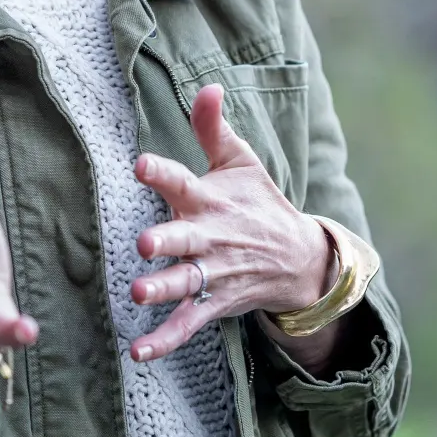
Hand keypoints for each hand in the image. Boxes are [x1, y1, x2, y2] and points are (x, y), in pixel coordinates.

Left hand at [127, 84, 330, 362]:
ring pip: (185, 283)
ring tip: (138, 292)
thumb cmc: (258, 203)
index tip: (141, 164)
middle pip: (186, 239)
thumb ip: (213, 128)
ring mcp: (212, 273)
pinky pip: (186, 325)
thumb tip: (208, 84)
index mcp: (211, 199)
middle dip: (167, 240)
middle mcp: (210, 237)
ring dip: (163, 289)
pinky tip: (138, 352)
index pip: (183, 181)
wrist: (298, 259)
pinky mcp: (213, 303)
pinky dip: (164, 340)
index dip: (162, 173)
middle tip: (146, 242)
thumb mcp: (241, 162)